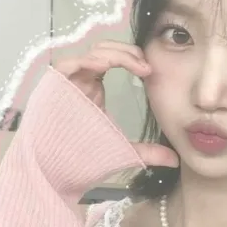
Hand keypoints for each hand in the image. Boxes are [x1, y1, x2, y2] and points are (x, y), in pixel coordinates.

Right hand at [54, 40, 178, 168]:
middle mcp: (80, 81)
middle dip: (126, 52)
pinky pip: (68, 64)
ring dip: (113, 54)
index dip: (131, 58)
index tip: (150, 70)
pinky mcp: (53, 88)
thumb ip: (147, 152)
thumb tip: (175, 159)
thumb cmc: (81, 162)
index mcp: (93, 89)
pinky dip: (86, 61)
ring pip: (90, 53)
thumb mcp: (122, 151)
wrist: (51, 176)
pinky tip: (105, 65)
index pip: (113, 60)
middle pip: (103, 51)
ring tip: (134, 64)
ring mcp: (66, 83)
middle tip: (145, 65)